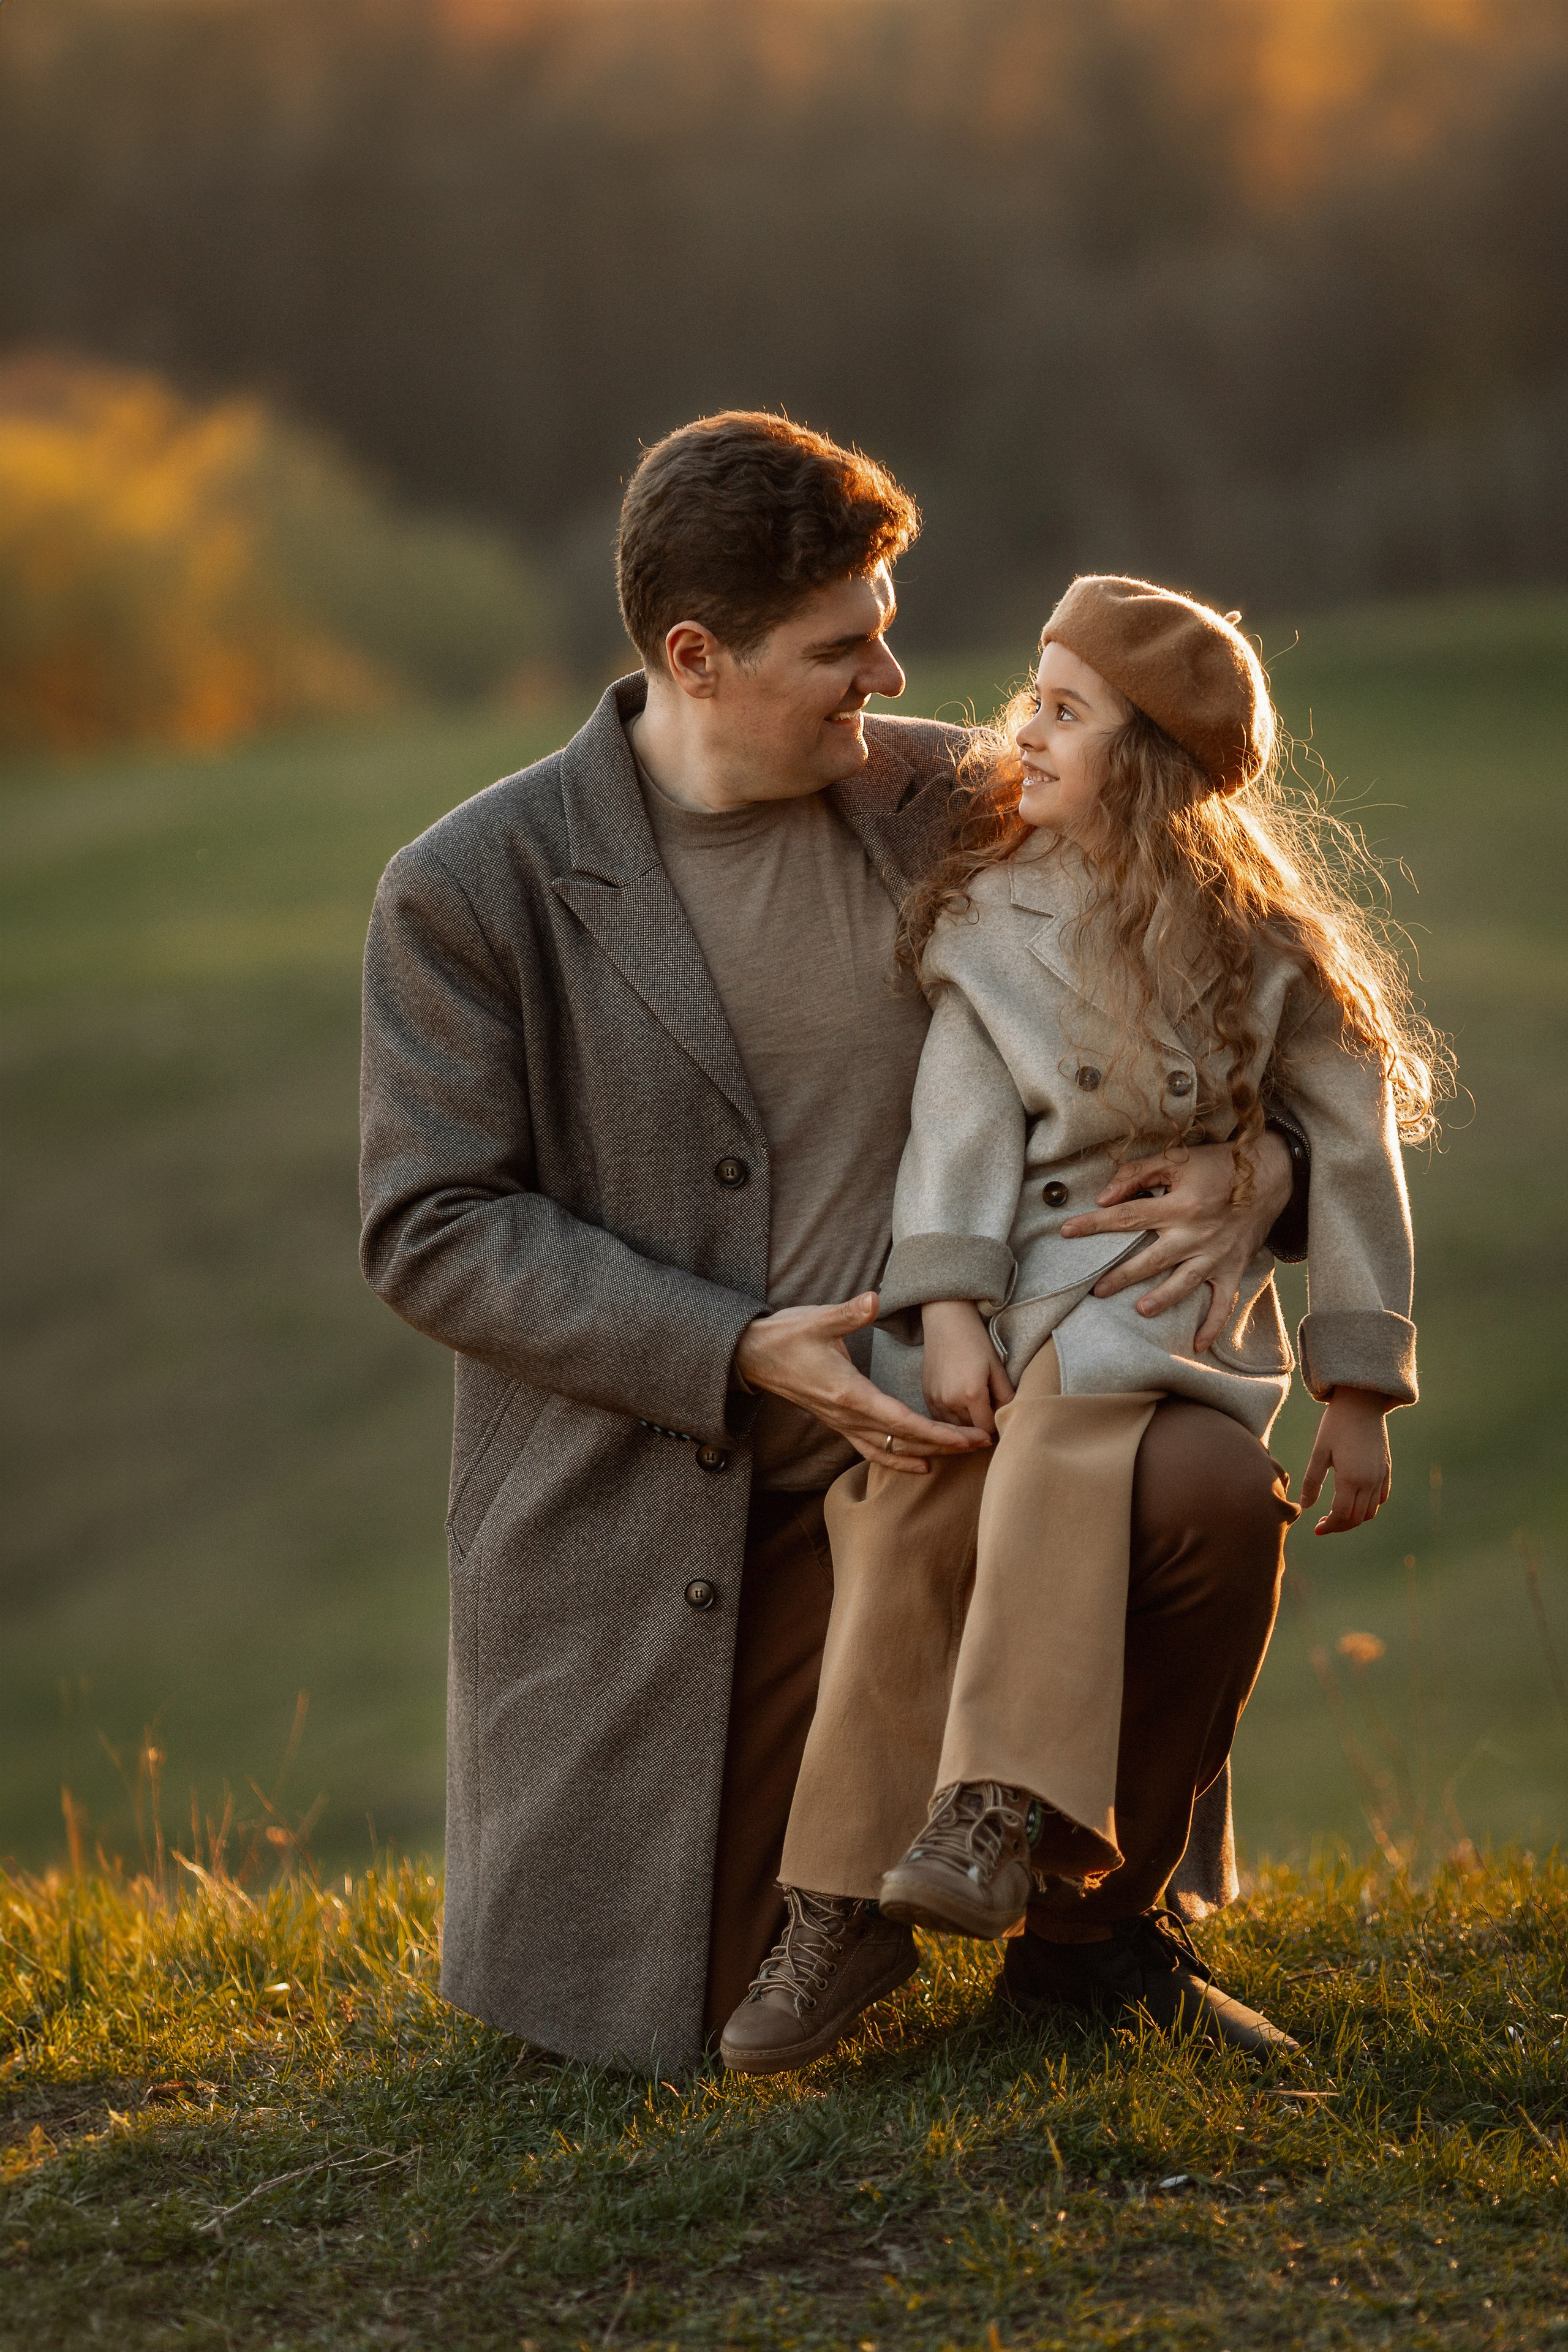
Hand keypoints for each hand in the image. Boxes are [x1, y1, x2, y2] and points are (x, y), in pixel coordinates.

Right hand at [734, 1293, 991, 1476]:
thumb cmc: (785, 1336)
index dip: (939, 1433)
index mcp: (848, 1393)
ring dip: (926, 1455)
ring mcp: (841, 1423)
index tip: (969, 1437)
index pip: (902, 1421)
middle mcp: (846, 1416)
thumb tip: (875, 1299)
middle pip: (903, 1441)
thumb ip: (849, 1313)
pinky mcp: (837, 1422)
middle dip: (944, 1445)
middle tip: (982, 1444)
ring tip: (959, 1456)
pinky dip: (898, 1459)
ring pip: (889, 1450)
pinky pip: (871, 1449)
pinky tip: (919, 1463)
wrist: (751, 1356)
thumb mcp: (817, 1319)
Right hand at [921, 1298, 1016, 1434]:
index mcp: (971, 1394)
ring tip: (975, 1409)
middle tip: (989, 1412)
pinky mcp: (926, 1396)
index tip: (1000, 1419)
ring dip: (966, 1424)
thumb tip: (1008, 1418)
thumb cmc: (975, 1341)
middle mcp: (950, 1401)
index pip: (986, 1429)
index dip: (996, 1427)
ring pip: (954, 1428)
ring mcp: (935, 1399)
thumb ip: (1006, 1396)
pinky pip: (940, 1419)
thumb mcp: (997, 1368)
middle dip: (981, 1426)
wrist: (947, 1322)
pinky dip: (951, 1419)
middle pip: (970, 1431)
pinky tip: (960, 1406)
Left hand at [1058, 1132, 1292, 1352]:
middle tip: (1097, 1290)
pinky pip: (1223, 1302)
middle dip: (1122, 1275)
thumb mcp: (1178, 1158)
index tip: (1066, 1232)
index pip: (1127, 1217)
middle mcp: (1196, 1234)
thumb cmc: (1219, 1165)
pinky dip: (1212, 1325)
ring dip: (1162, 1299)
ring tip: (1139, 1311)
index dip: (1094, 1224)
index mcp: (1179, 1205)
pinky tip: (1196, 1345)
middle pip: (1152, 1259)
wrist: (1272, 1175)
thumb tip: (1104, 1198)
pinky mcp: (1233, 1268)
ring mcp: (1215, 1255)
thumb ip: (1138, 1174)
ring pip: (1184, 1284)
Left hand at [1301, 1386, 1393, 1532]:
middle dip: (1340, 1526)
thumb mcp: (1319, 1452)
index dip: (1329, 1526)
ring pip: (1371, 1511)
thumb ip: (1312, 1481)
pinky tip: (1354, 1500)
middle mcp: (1370, 1481)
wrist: (1362, 1402)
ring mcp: (1381, 1475)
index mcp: (1351, 1478)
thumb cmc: (1336, 1425)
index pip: (1342, 1516)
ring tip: (1337, 1514)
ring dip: (1354, 1518)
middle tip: (1323, 1523)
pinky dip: (1369, 1506)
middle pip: (1357, 1518)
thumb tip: (1305, 1506)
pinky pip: (1381, 1497)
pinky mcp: (1386, 1468)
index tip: (1316, 1528)